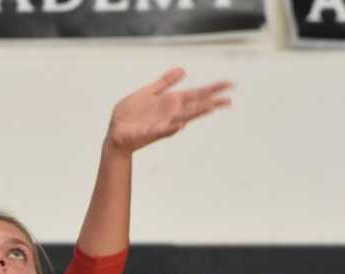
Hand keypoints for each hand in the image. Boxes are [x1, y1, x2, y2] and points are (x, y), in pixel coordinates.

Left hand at [106, 67, 232, 154]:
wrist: (116, 131)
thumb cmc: (131, 114)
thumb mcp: (148, 92)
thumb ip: (165, 82)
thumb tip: (183, 70)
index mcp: (171, 102)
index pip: (196, 94)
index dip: (212, 89)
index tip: (229, 84)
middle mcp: (171, 113)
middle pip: (195, 107)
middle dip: (211, 102)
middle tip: (228, 99)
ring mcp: (163, 124)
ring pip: (183, 118)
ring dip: (196, 114)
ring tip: (211, 108)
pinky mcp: (150, 133)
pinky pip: (163, 130)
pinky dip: (171, 128)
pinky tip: (180, 124)